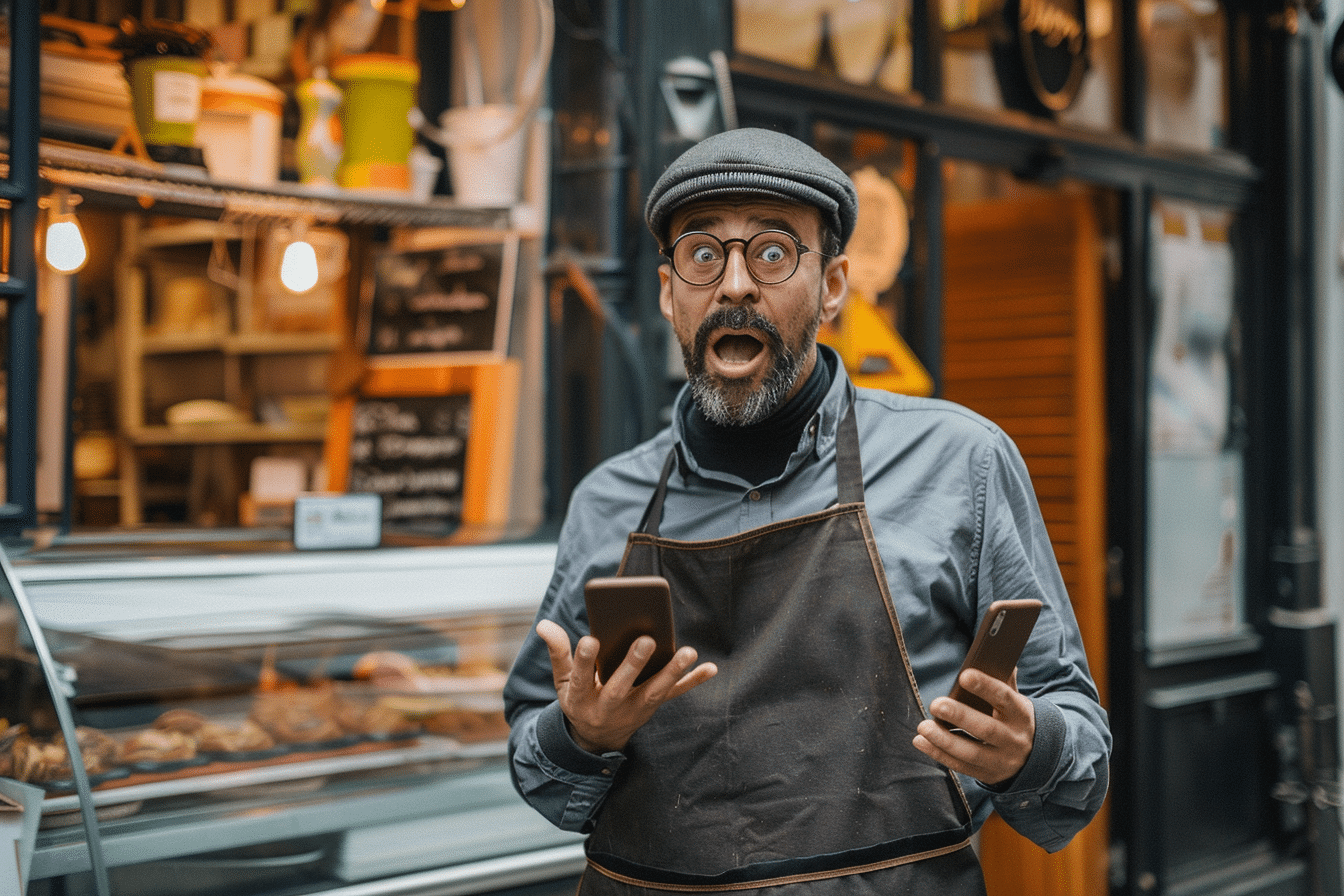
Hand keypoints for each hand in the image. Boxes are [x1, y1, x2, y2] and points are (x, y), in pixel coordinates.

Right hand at [536, 619, 717, 753]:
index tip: (591, 639)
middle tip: (646, 640)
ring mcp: (633, 709)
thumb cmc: (579, 698)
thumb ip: (558, 652)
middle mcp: (607, 706)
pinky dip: (692, 682)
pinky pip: (674, 695)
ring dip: (671, 673)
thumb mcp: (562, 681)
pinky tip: (710, 668)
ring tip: (688, 652)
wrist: (597, 737)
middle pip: (620, 686)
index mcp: (580, 697)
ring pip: (653, 692)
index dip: (584, 660)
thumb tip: (545, 624)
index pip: (580, 677)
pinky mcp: (652, 707)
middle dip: (633, 665)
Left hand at [913, 668, 1034, 785]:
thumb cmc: (1014, 718)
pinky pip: (961, 765)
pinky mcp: (988, 774)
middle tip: (936, 704)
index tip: (964, 675)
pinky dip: (938, 754)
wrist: (1034, 757)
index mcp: (1021, 714)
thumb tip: (994, 652)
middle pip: (986, 729)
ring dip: (944, 740)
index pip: (1004, 698)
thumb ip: (1004, 680)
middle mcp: (1013, 739)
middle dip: (960, 716)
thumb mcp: (1016, 700)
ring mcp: (1001, 760)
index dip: (985, 687)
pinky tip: (920, 741)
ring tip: (923, 726)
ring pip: (971, 752)